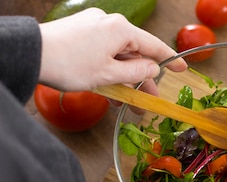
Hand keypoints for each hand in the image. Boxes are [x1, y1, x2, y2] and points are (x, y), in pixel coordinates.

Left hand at [38, 8, 186, 92]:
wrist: (32, 54)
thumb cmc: (70, 65)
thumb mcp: (110, 75)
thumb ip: (136, 73)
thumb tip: (152, 69)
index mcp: (121, 29)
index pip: (153, 45)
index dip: (170, 59)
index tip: (182, 68)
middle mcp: (109, 23)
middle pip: (135, 52)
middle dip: (142, 78)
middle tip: (148, 100)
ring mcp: (93, 25)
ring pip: (118, 54)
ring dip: (125, 78)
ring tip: (127, 102)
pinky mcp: (80, 31)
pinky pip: (104, 51)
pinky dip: (110, 69)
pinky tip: (110, 89)